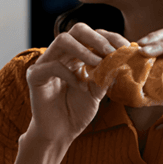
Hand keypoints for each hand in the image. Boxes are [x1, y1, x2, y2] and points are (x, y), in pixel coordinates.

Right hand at [25, 24, 128, 144]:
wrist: (60, 133)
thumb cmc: (77, 111)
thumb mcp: (98, 91)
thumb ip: (106, 74)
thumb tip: (123, 59)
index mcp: (76, 55)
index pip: (93, 36)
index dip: (111, 38)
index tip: (126, 48)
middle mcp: (61, 55)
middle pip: (77, 30)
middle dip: (97, 38)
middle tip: (112, 51)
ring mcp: (46, 63)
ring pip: (62, 40)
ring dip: (83, 50)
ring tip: (98, 63)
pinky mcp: (35, 76)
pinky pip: (52, 66)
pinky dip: (70, 74)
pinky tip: (81, 87)